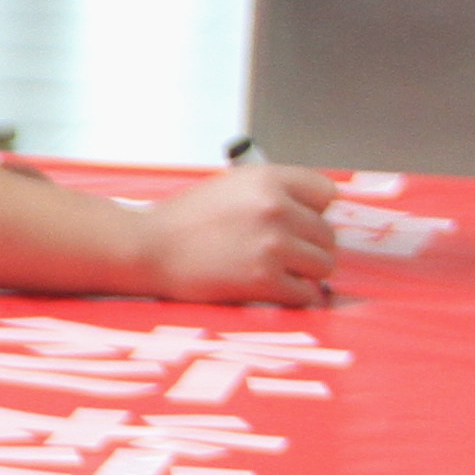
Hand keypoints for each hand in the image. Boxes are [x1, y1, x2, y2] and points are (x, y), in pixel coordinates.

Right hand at [132, 160, 340, 306]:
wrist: (146, 249)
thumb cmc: (185, 220)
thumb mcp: (232, 186)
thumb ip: (274, 192)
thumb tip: (319, 213)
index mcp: (268, 179)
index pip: (327, 193)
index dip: (313, 210)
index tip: (297, 222)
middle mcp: (275, 208)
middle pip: (327, 234)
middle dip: (308, 246)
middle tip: (279, 253)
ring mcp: (272, 245)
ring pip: (323, 265)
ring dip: (304, 273)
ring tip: (277, 272)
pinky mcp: (264, 280)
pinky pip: (306, 293)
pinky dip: (293, 296)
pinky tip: (271, 290)